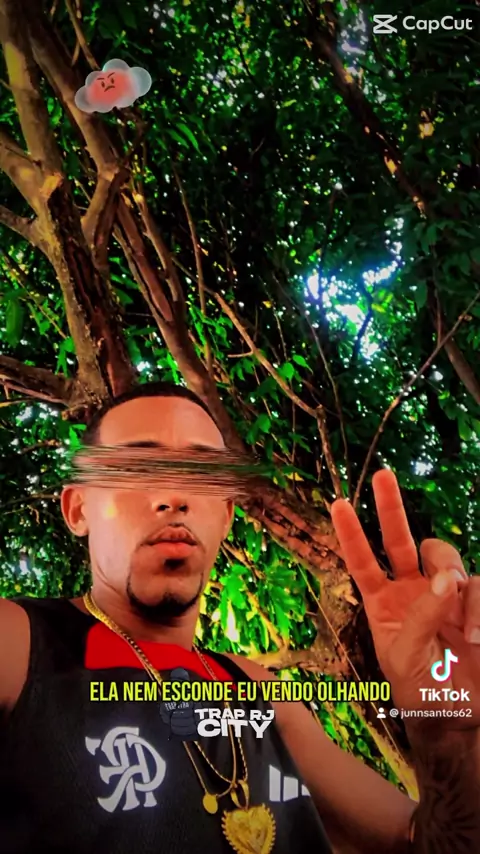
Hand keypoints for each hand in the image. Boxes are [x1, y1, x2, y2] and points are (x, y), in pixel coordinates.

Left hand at [331, 470, 479, 728]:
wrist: (458, 717)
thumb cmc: (422, 691)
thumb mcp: (406, 658)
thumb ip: (421, 617)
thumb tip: (446, 580)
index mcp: (383, 603)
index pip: (363, 562)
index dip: (351, 534)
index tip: (339, 504)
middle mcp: (412, 590)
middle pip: (400, 539)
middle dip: (390, 507)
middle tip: (382, 476)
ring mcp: (445, 593)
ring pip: (445, 557)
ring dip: (450, 576)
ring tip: (457, 614)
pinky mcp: (474, 603)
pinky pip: (479, 587)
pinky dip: (477, 609)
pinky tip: (475, 638)